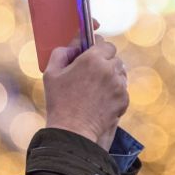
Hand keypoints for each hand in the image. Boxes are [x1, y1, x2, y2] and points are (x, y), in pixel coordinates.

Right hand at [42, 22, 128, 150]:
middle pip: (114, 58)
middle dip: (105, 63)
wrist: (73, 131)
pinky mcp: (124, 99)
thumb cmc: (59, 102)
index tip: (91, 54)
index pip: (105, 43)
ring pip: (120, 73)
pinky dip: (115, 92)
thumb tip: (73, 46)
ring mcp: (119, 85)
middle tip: (92, 74)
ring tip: (96, 89)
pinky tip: (101, 100)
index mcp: (92, 58)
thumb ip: (61, 53)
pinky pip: (122, 89)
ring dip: (111, 77)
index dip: (98, 48)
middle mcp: (109, 69)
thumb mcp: (51, 73)